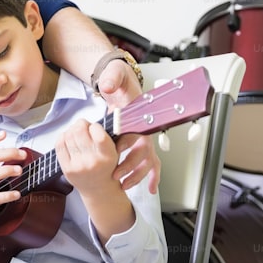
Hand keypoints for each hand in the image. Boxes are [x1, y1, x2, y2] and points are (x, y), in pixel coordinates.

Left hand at [55, 118, 118, 193]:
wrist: (99, 189)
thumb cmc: (106, 167)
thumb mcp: (114, 151)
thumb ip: (106, 135)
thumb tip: (93, 119)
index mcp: (107, 156)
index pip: (97, 131)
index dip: (94, 125)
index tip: (95, 128)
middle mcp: (92, 161)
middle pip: (79, 131)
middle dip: (81, 124)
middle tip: (83, 126)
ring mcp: (78, 165)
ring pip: (68, 135)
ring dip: (72, 130)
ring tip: (77, 133)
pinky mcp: (66, 169)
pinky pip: (59, 145)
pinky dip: (63, 137)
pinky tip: (68, 138)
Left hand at [96, 59, 160, 193]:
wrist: (123, 81)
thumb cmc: (121, 80)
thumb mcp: (116, 74)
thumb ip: (113, 78)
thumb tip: (109, 86)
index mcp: (139, 113)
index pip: (137, 131)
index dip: (127, 143)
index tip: (115, 151)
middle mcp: (144, 127)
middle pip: (143, 151)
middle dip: (130, 166)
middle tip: (116, 175)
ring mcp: (143, 136)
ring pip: (148, 160)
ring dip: (137, 175)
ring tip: (123, 185)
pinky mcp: (140, 142)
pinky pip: (152, 163)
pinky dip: (153, 177)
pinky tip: (151, 189)